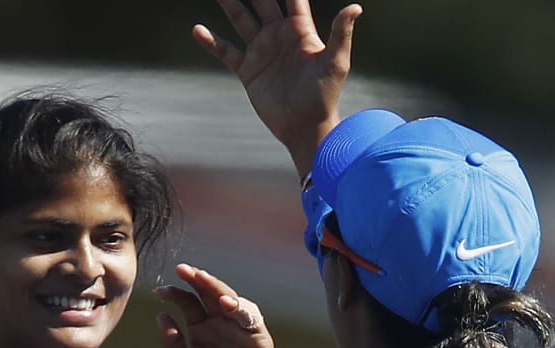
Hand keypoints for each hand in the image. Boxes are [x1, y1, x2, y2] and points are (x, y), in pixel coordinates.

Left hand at [157, 264, 278, 347]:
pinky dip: (240, 308)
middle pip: (208, 294)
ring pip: (230, 299)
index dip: (175, 294)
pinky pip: (250, 318)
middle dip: (196, 279)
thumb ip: (173, 344)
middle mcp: (220, 323)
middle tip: (182, 270)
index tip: (159, 291)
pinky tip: (227, 303)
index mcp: (201, 328)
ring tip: (203, 279)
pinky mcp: (257, 337)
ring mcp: (239, 328)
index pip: (188, 303)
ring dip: (217, 287)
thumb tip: (162, 315)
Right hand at [193, 0, 362, 177]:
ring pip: (241, 20)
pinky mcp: (248, 70)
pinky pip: (226, 52)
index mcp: (300, 29)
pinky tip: (198, 30)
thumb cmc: (325, 95)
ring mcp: (262, 51)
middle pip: (262, 1)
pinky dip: (211, 42)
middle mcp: (278, 35)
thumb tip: (356, 7)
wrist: (305, 127)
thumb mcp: (336, 62)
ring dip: (229, 4)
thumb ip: (341, 33)